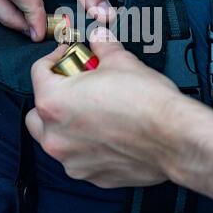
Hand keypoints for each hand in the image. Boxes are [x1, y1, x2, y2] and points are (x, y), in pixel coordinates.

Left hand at [26, 28, 180, 187]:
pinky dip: (84, 145)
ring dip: (65, 124)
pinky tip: (106, 134)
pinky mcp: (90, 176)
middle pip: (38, 111)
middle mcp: (56, 135)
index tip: (68, 55)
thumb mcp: (121, 60)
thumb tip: (99, 37)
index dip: (54, 57)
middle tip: (75, 86)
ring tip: (91, 111)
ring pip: (54, 138)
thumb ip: (102, 45)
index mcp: (55, 101)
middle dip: (51, 97)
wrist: (175, 137)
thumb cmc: (148, 102)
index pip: (38, 72)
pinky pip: (77, 157)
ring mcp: (71, 160)